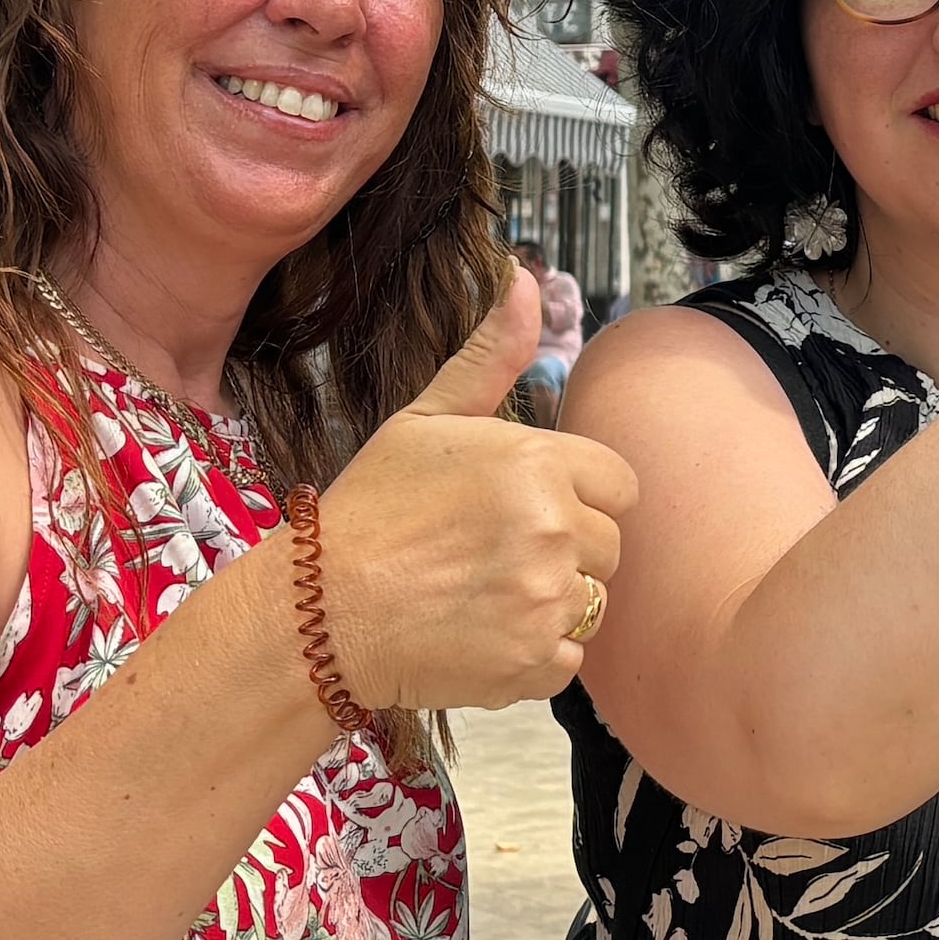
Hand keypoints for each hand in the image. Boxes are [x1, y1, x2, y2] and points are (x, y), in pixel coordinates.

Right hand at [310, 293, 639, 710]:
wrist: (319, 612)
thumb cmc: (369, 512)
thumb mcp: (425, 420)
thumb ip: (489, 357)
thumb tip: (521, 277)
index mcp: (538, 461)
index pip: (619, 485)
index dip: (577, 498)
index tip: (524, 511)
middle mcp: (554, 527)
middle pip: (610, 547)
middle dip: (565, 551)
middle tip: (489, 556)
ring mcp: (547, 598)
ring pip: (591, 602)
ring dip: (548, 603)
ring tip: (479, 594)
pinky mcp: (534, 662)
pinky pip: (566, 659)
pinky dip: (530, 656)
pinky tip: (477, 635)